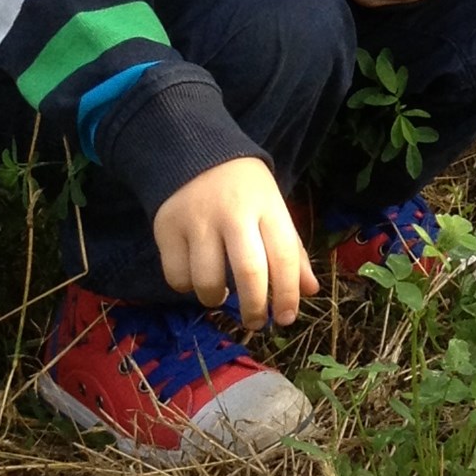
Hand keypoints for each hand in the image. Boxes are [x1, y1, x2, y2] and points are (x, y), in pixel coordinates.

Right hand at [152, 158, 317, 327]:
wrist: (196, 152)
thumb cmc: (244, 189)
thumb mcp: (274, 208)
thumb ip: (291, 249)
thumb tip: (309, 292)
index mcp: (267, 206)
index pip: (284, 256)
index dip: (287, 294)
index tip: (285, 318)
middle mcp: (233, 212)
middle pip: (249, 272)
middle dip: (254, 308)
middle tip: (255, 323)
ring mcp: (197, 220)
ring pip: (208, 280)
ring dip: (216, 300)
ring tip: (222, 296)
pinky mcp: (167, 227)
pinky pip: (177, 276)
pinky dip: (187, 288)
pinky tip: (196, 279)